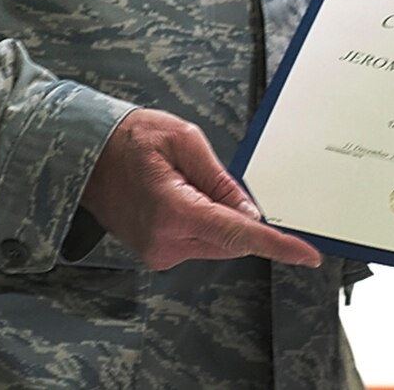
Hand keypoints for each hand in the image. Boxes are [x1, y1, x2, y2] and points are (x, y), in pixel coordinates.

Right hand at [81, 108, 321, 270]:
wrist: (86, 155)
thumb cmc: (130, 139)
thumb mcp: (184, 140)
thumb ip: (221, 180)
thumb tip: (250, 213)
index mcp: (175, 212)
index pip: (238, 234)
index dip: (277, 245)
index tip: (306, 254)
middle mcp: (166, 242)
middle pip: (231, 240)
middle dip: (239, 215)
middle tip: (209, 177)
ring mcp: (158, 252)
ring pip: (216, 243)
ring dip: (219, 218)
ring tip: (184, 181)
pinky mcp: (156, 253)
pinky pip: (198, 242)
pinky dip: (204, 223)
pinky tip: (180, 195)